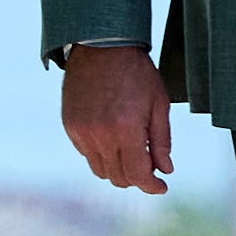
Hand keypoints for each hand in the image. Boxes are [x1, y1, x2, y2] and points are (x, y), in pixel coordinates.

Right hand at [60, 45, 174, 195]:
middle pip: (118, 177)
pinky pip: (87, 155)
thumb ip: (161, 141)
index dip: (151, 185)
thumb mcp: (159, 105)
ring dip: (119, 169)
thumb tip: (166, 170)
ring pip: (101, 170)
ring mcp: (81, 132)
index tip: (161, 187)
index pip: (138, 174)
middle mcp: (100, 135)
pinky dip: (102, 155)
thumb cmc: (137, 73)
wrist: (102, 47)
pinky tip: (114, 139)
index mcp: (126, 129)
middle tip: (151, 169)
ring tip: (133, 154)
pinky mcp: (70, 127)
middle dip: (137, 178)